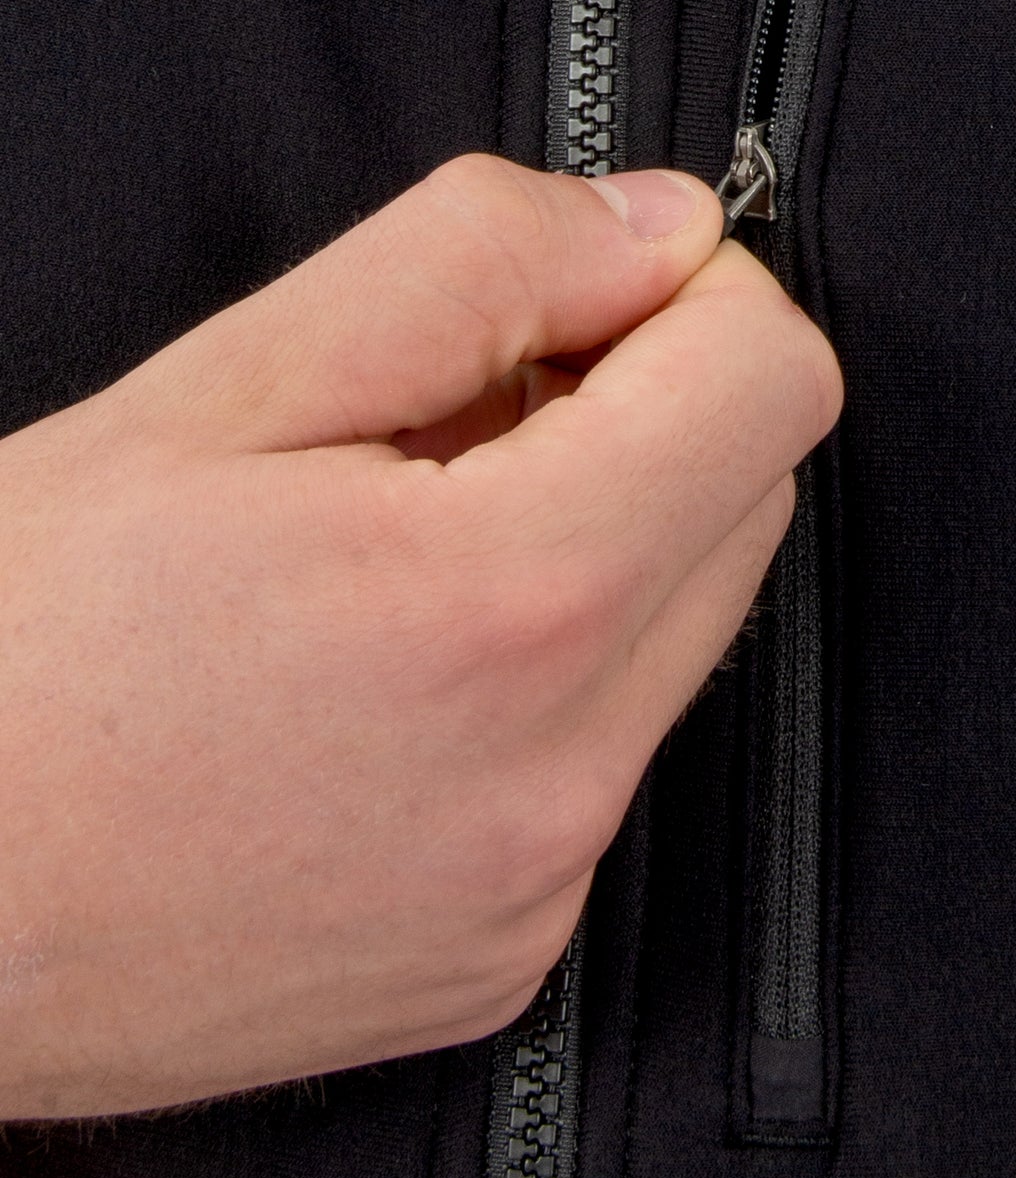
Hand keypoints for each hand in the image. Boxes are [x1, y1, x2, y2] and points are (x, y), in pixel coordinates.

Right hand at [0, 155, 839, 1118]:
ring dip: (598, 545)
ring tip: (397, 551)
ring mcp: (542, 883)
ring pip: (689, 625)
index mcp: (509, 601)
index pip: (778, 384)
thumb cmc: (11, 647)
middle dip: (643, 418)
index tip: (579, 302)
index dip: (696, 301)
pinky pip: (613, 752)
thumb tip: (669, 225)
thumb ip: (480, 265)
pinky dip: (549, 679)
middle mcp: (561, 771)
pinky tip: (393, 674)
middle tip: (451, 419)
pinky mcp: (511, 952)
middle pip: (749, 499)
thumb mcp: (225, 388)